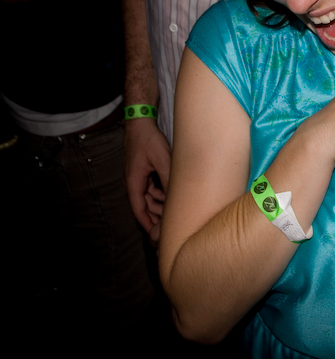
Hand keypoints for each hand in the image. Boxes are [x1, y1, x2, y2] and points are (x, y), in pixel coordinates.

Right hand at [124, 117, 170, 243]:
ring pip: (149, 197)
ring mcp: (139, 177)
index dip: (147, 223)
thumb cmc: (149, 140)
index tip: (155, 235)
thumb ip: (168, 178)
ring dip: (159, 204)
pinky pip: (151, 188)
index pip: (139, 209)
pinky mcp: (144, 171)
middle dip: (156, 216)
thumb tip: (176, 196)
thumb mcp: (162, 160)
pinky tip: (171, 194)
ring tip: (174, 211)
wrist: (141, 123)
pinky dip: (160, 194)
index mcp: (134, 182)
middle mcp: (134, 182)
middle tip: (170, 225)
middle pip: (144, 206)